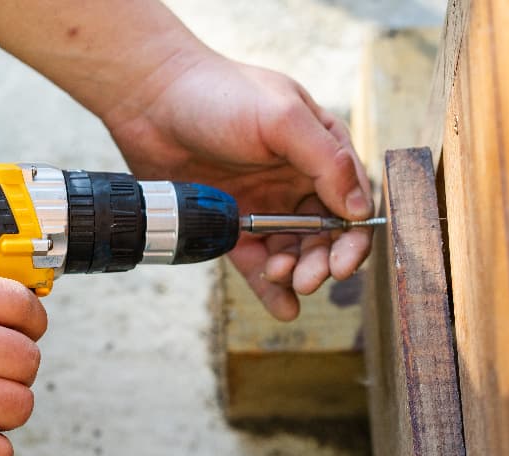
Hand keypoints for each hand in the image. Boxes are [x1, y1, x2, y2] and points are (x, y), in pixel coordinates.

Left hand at [103, 52, 373, 319]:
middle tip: (310, 278)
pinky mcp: (230, 226)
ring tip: (285, 279)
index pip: (352, 201)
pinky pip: (255, 262)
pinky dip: (270, 288)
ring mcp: (263, 205)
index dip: (353, 236)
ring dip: (296, 273)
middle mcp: (296, 181)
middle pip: (326, 235)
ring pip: (292, 253)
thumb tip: (358, 210)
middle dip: (323, 261)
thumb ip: (326, 160)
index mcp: (320, 149)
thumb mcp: (281, 118)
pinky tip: (283, 308)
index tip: (344, 263)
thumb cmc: (219, 94)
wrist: (150, 101)